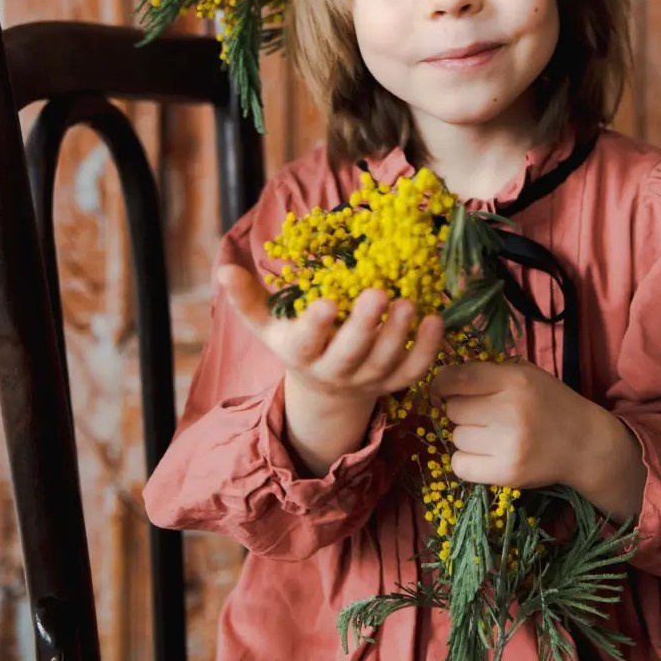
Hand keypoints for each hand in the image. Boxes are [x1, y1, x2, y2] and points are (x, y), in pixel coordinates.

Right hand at [216, 264, 445, 405]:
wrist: (327, 391)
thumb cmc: (296, 342)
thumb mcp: (268, 325)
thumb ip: (247, 299)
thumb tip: (224, 269)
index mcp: (301, 355)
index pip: (305, 345)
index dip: (314, 326)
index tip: (325, 302)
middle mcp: (334, 371)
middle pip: (350, 354)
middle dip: (364, 326)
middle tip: (379, 292)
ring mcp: (367, 380)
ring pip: (385, 363)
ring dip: (399, 335)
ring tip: (410, 303)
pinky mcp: (394, 382)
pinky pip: (413, 371)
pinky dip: (427, 350)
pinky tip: (436, 320)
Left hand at [431, 358, 598, 489]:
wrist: (584, 444)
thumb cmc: (550, 403)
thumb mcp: (526, 374)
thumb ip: (487, 372)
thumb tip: (442, 378)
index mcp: (515, 380)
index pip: (458, 378)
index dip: (442, 382)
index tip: (444, 388)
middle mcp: (511, 410)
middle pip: (454, 410)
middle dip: (460, 410)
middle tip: (480, 414)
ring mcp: (509, 444)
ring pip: (457, 437)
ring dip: (466, 436)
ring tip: (490, 434)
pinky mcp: (507, 473)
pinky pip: (460, 465)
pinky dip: (467, 460)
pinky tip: (485, 454)